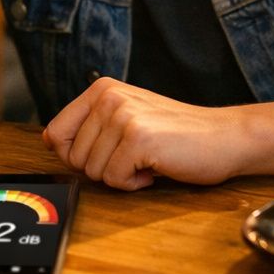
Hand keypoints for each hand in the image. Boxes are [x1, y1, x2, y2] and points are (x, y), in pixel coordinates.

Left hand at [42, 78, 248, 190]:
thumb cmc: (176, 135)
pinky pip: (114, 180)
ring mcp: (122, 115)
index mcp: (102, 89)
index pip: (55, 133)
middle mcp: (108, 97)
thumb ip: (90, 126)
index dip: (75, 156)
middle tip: (136, 155)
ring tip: (148, 158)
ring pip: (93, 172)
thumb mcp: (126, 119)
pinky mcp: (137, 137)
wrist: (224, 137)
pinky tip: (156, 166)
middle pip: (73, 158)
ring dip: (121, 176)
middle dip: (102, 168)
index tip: (106, 153)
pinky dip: (134, 184)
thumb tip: (48, 139)